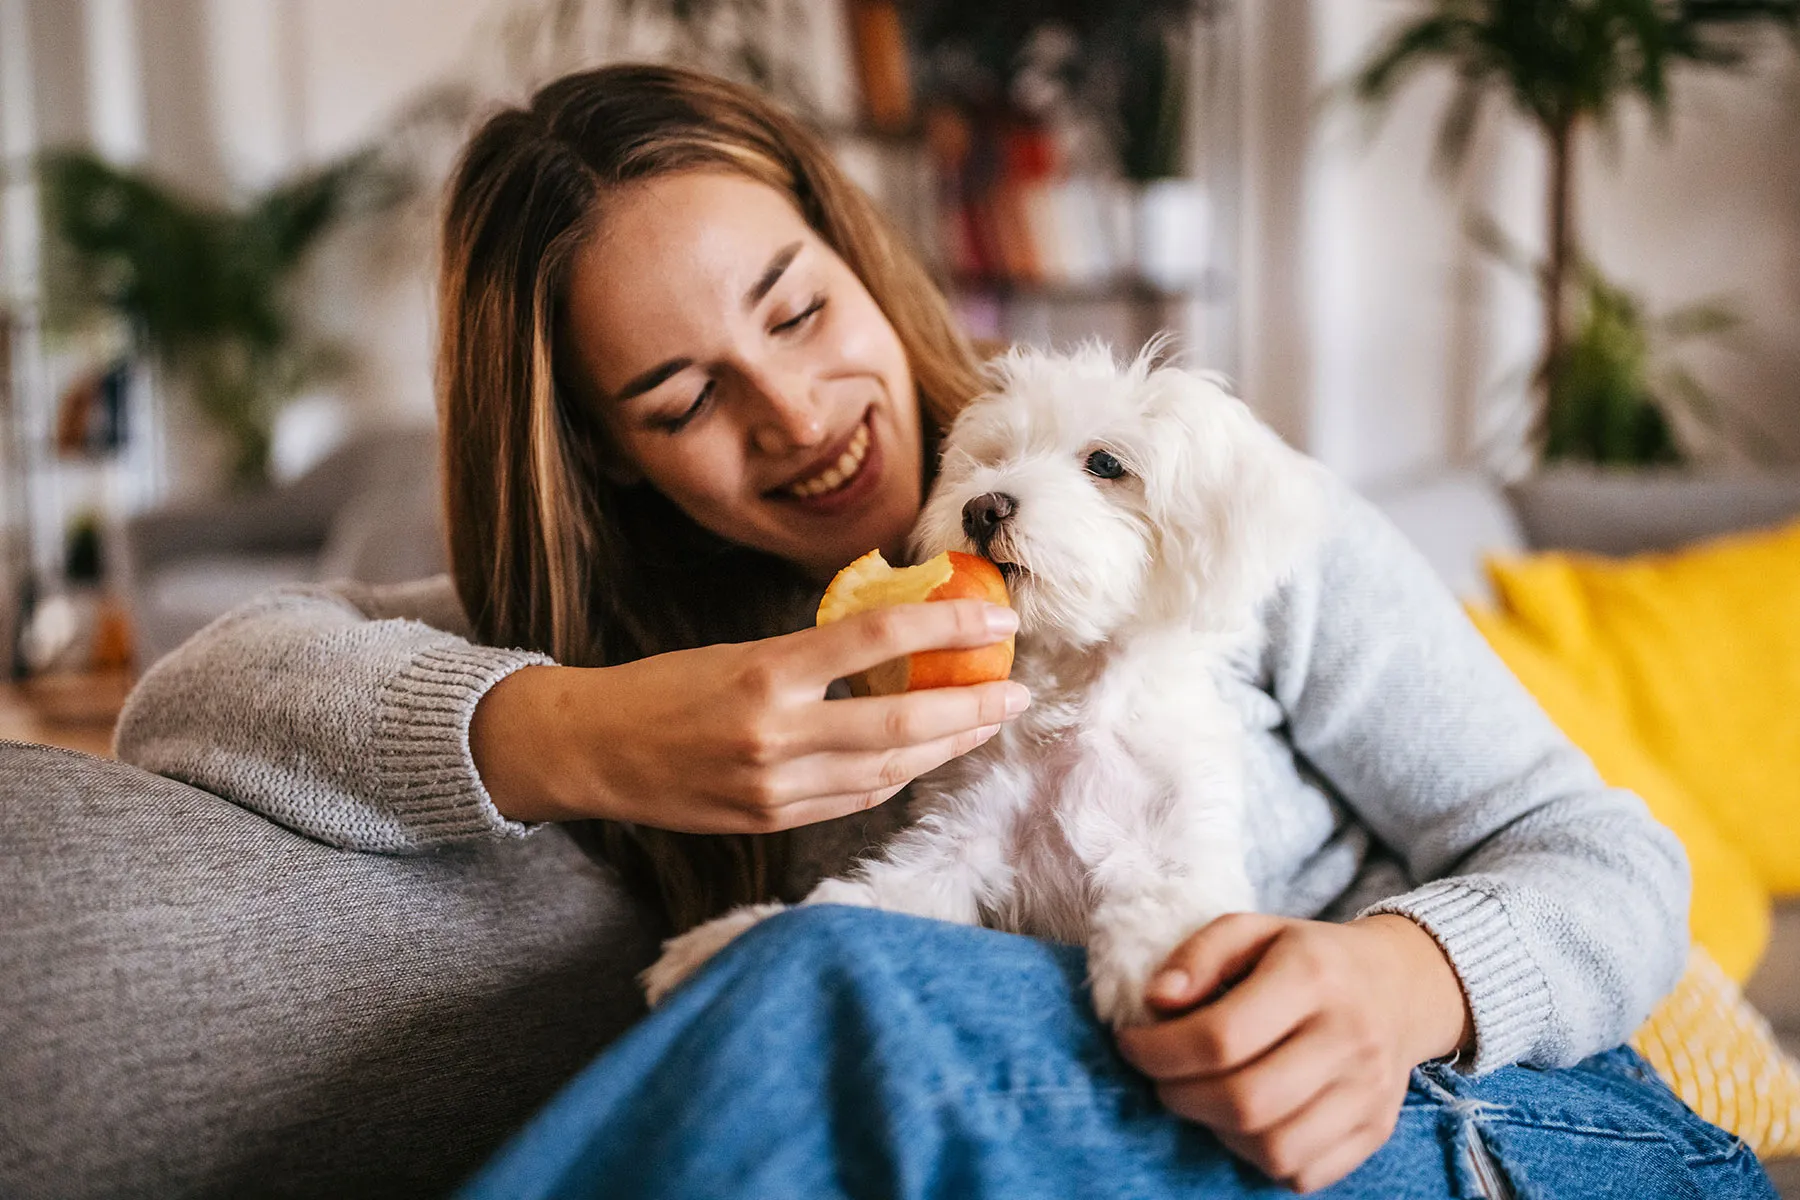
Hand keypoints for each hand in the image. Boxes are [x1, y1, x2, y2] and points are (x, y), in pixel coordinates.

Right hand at [469, 599, 1027, 831]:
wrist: (591, 751)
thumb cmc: (662, 686)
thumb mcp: (736, 651)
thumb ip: (810, 656)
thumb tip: (891, 643)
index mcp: (765, 674)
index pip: (877, 639)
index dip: (948, 623)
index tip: (998, 617)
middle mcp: (775, 736)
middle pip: (902, 723)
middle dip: (971, 708)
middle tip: (1017, 691)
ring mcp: (775, 788)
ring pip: (888, 770)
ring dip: (945, 746)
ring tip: (984, 722)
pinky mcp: (771, 822)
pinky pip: (854, 798)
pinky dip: (897, 775)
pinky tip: (925, 756)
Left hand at [1114, 913, 1472, 1193]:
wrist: (1398, 986)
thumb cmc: (1307, 957)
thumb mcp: (1253, 930)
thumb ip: (1198, 955)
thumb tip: (1156, 1001)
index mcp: (1313, 977)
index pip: (1222, 1036)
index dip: (1159, 1050)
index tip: (1133, 1044)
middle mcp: (1349, 1037)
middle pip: (1245, 1101)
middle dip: (1180, 1097)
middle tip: (1161, 1078)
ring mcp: (1368, 1092)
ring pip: (1273, 1148)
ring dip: (1217, 1131)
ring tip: (1203, 1097)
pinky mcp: (1376, 1130)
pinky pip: (1302, 1173)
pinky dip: (1258, 1156)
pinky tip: (1245, 1120)